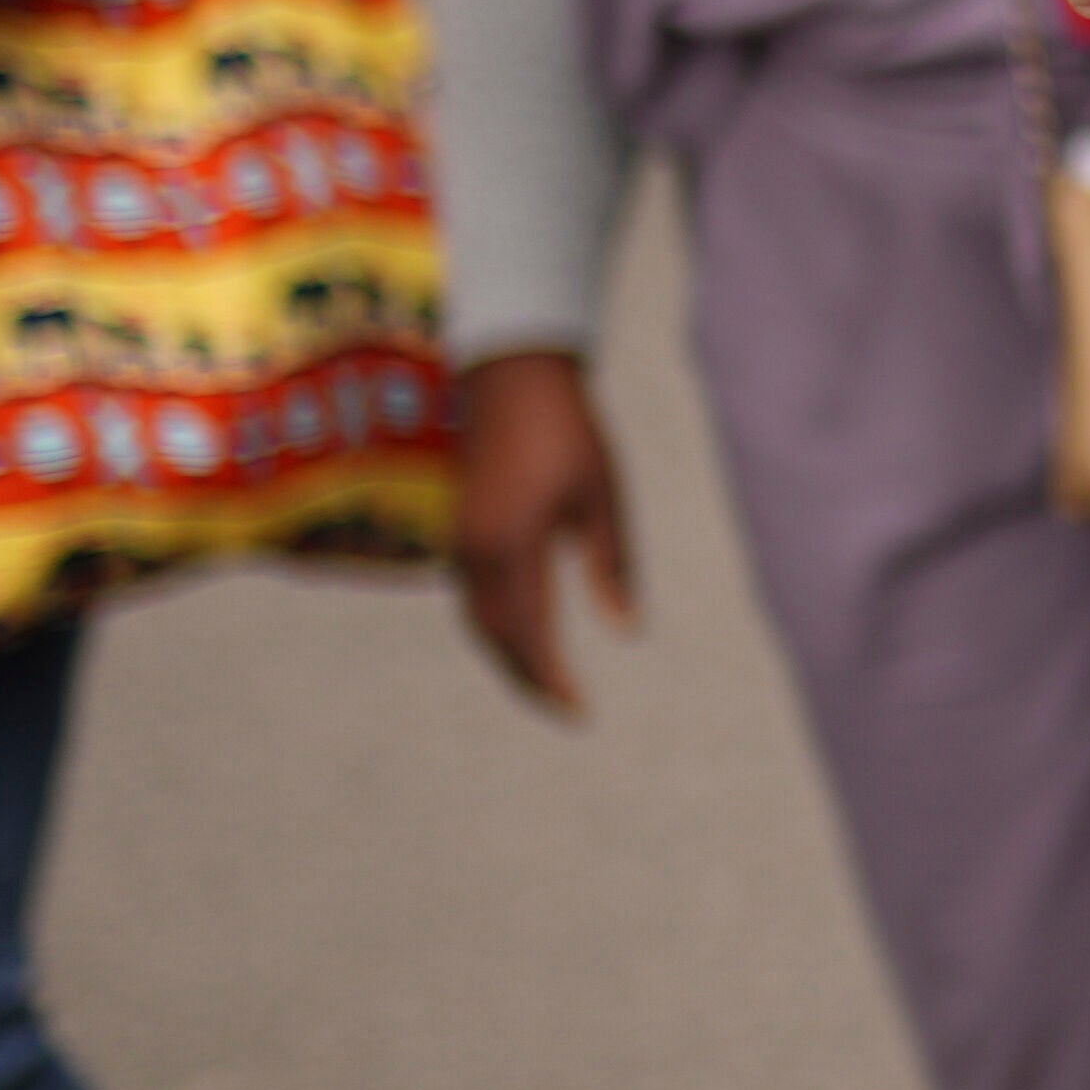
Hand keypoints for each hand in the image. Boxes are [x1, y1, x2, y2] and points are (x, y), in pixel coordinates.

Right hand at [449, 345, 638, 712]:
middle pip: (496, 637)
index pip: (527, 635)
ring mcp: (461, 541)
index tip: (580, 712)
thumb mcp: (603, 498)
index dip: (550, 680)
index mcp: (511, 546)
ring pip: (479, 620)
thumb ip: (611, 565)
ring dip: (510, 655)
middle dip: (528, 679)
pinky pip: (474, 597)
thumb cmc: (569, 431)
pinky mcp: (460, 530)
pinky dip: (497, 627)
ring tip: (548, 684)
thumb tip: (628, 631)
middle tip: (568, 710)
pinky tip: (525, 636)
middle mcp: (475, 551)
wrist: (512, 377)